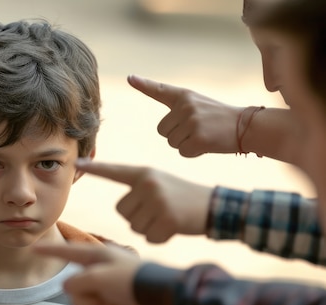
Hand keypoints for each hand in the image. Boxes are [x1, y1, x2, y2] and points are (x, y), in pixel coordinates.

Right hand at [34, 243, 144, 304]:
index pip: (67, 252)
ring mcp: (107, 288)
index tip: (34, 248)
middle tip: (102, 298)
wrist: (160, 297)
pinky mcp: (115, 303)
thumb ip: (77, 282)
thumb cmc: (130, 281)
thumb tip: (70, 289)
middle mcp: (99, 270)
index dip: (49, 251)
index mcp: (96, 256)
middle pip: (74, 289)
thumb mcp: (98, 277)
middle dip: (86, 299)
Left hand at [77, 159, 211, 242]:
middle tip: (159, 210)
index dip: (94, 168)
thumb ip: (139, 190)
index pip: (114, 171)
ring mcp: (158, 201)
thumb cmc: (183, 197)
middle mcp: (148, 184)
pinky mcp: (167, 219)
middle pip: (121, 211)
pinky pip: (148, 238)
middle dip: (136, 217)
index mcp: (144, 174)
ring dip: (148, 228)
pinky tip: (172, 228)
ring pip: (134, 226)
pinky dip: (159, 238)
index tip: (77, 163)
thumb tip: (121, 208)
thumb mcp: (160, 184)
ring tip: (167, 217)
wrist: (214, 206)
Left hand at [128, 74, 242, 156]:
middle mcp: (186, 106)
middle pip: (162, 130)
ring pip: (171, 142)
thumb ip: (180, 112)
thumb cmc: (220, 119)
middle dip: (176, 135)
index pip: (160, 90)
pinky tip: (207, 144)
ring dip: (185, 144)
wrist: (247, 126)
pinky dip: (193, 152)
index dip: (143, 85)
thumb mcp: (199, 107)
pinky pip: (182, 152)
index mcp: (185, 96)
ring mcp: (191, 121)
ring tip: (204, 135)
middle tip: (198, 130)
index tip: (130, 78)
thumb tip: (164, 129)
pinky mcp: (197, 138)